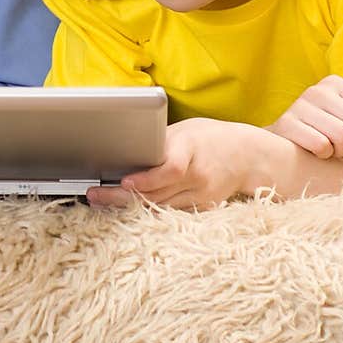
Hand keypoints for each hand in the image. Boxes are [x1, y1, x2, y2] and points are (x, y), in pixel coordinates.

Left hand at [86, 117, 257, 210]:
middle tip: (94, 194)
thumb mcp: (185, 130)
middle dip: (122, 196)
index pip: (170, 168)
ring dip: (127, 205)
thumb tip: (127, 148)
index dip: (148, 178)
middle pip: (157, 192)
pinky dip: (145, 209)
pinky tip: (124, 206)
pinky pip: (168, 211)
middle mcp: (197, 176)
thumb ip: (160, 143)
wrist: (248, 156)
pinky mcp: (201, 208)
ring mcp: (200, 196)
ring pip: (159, 206)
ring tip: (100, 200)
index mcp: (191, 149)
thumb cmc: (210, 137)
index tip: (125, 181)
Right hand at [266, 75, 342, 158]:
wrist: (281, 146)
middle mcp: (317, 90)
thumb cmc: (323, 133)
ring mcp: (299, 105)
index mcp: (335, 83)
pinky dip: (322, 155)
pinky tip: (311, 150)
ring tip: (325, 145)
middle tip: (336, 142)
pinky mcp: (287, 124)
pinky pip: (322, 146)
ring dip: (338, 151)